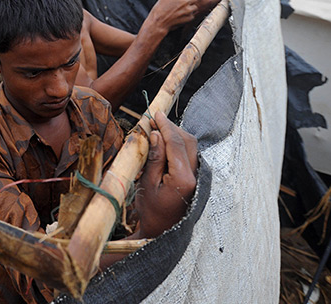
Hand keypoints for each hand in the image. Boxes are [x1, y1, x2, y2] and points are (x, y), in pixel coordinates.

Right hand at [135, 111, 197, 238]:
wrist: (162, 231)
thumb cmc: (151, 210)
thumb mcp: (146, 183)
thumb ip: (153, 157)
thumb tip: (156, 134)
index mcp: (182, 178)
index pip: (176, 143)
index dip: (165, 126)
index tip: (155, 114)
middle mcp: (195, 176)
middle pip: (187, 141)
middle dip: (171, 128)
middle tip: (154, 120)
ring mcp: (198, 177)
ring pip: (191, 146)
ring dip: (175, 135)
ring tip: (157, 130)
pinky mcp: (196, 177)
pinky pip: (189, 153)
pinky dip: (178, 144)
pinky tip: (165, 142)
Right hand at [146, 0, 197, 33]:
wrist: (158, 23)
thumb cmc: (159, 11)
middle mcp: (184, 1)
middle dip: (190, 0)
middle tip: (184, 4)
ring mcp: (187, 10)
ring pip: (195, 7)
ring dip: (190, 8)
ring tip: (183, 10)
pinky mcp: (189, 17)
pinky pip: (192, 15)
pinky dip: (189, 16)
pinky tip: (182, 16)